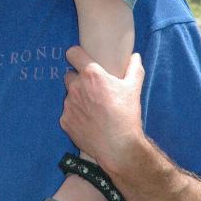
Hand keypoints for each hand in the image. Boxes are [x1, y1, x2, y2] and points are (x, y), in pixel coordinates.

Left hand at [60, 46, 144, 174]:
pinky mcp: (64, 121)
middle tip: (92, 90)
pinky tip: (88, 123)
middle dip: (78, 80)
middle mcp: (76, 87)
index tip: (81, 60)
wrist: (118, 146)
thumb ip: (134, 68)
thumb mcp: (133, 88)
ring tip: (92, 110)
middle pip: (69, 75)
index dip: (76, 55)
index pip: (72, 53)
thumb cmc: (126, 114)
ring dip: (77, 98)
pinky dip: (75, 116)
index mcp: (91, 75)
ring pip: (69, 95)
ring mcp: (68, 105)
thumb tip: (135, 56)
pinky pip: (68, 113)